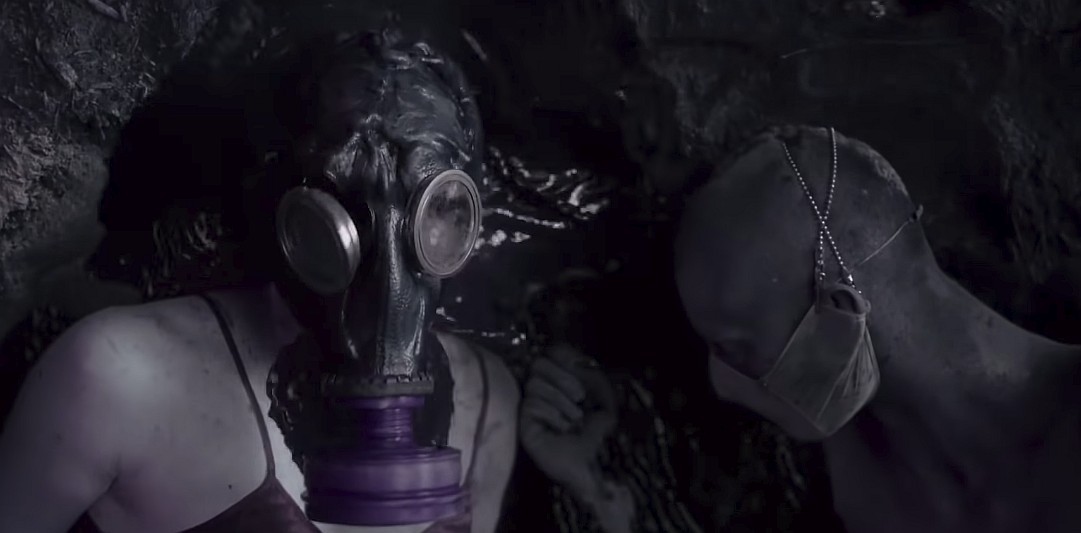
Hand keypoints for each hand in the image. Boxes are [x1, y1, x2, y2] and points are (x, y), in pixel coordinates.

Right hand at [519, 343, 617, 500]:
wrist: (590, 463)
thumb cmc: (595, 431)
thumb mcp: (603, 400)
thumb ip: (593, 376)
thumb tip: (575, 360)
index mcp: (558, 378)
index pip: (552, 351)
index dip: (564, 356)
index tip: (580, 368)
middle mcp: (540, 388)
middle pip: (538, 362)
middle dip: (564, 379)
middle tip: (580, 399)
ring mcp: (528, 405)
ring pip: (534, 384)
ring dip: (561, 402)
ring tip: (573, 421)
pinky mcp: (521, 422)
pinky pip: (531, 404)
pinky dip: (552, 415)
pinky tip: (561, 429)